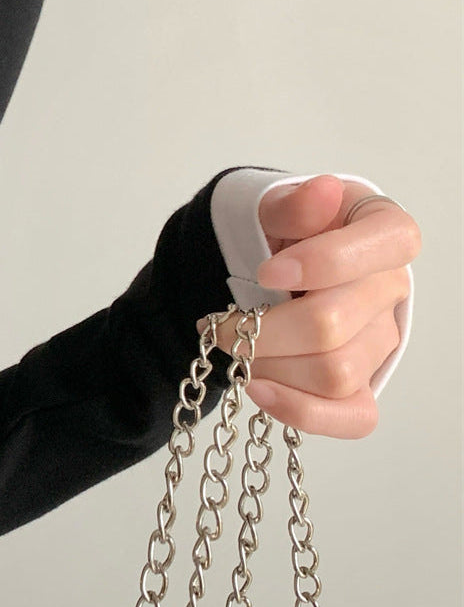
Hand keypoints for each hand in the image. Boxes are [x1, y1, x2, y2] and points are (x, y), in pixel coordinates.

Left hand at [195, 174, 419, 439]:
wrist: (261, 270)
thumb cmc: (277, 234)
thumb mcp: (275, 208)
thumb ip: (293, 204)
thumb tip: (323, 189)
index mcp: (381, 233)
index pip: (388, 244)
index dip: (324, 262)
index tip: (265, 271)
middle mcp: (389, 289)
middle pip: (333, 324)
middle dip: (261, 328)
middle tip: (217, 323)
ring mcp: (380, 341)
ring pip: (333, 373)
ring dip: (267, 363)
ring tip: (237, 345)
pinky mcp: (362, 386)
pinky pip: (353, 418)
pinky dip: (300, 411)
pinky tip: (256, 388)